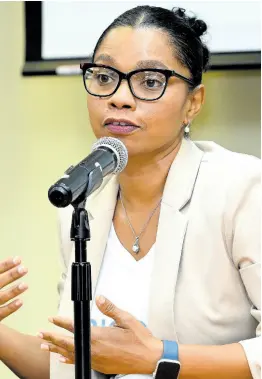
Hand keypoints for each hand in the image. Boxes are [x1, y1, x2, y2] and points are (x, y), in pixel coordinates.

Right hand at [0, 256, 27, 320]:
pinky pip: (0, 313)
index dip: (5, 265)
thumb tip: (10, 263)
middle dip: (11, 275)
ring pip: (0, 298)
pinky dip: (10, 308)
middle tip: (24, 269)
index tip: (18, 259)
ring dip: (13, 291)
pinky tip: (20, 302)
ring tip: (25, 285)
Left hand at [38, 296, 162, 373]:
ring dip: (57, 349)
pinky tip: (62, 359)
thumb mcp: (126, 319)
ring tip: (45, 346)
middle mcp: (94, 350)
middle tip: (41, 334)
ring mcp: (96, 360)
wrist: (149, 359)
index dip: (61, 323)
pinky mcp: (100, 366)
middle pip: (68, 343)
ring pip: (71, 354)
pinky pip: (80, 362)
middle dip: (52, 338)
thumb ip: (110, 308)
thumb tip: (99, 298)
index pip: (75, 328)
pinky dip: (69, 360)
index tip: (52, 319)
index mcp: (99, 337)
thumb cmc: (139, 339)